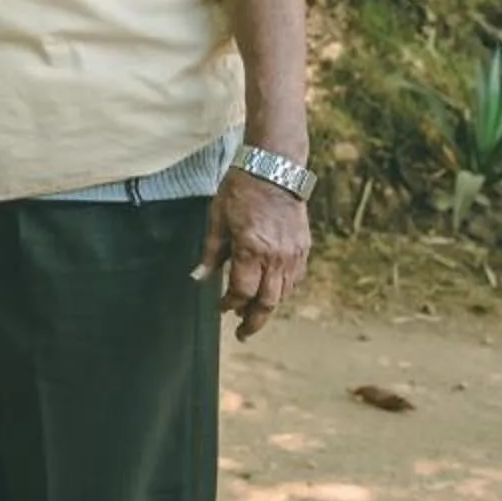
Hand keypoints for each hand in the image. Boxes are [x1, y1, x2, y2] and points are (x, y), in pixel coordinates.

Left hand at [201, 170, 310, 340]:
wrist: (275, 167)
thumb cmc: (241, 189)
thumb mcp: (217, 218)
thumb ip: (211, 252)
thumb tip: (198, 279)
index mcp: (251, 249)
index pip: (241, 292)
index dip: (229, 305)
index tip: (221, 309)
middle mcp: (276, 256)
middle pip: (267, 302)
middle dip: (254, 321)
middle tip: (242, 333)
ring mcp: (293, 253)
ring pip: (284, 294)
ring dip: (268, 307)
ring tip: (254, 314)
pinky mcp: (304, 247)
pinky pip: (296, 279)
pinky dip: (284, 290)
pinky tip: (272, 291)